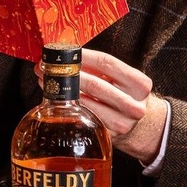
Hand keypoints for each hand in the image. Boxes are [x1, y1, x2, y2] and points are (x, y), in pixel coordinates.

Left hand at [37, 48, 166, 163]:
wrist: (139, 122)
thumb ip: (99, 66)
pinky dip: (66, 104)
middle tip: (46, 65)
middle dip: (67, 73)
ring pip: (86, 102)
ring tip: (46, 78)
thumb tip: (65, 53)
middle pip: (95, 84)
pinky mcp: (108, 135)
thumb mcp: (122, 78)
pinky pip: (83, 115)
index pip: (107, 63)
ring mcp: (122, 122)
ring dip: (62, 89)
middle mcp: (134, 105)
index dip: (83, 56)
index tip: (64, 51)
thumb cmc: (123, 93)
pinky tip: (56, 96)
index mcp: (140, 84)